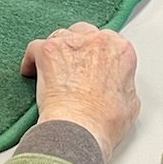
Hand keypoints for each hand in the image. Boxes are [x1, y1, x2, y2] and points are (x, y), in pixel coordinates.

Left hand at [22, 21, 138, 159]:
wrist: (80, 129)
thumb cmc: (103, 122)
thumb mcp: (130, 103)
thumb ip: (124, 84)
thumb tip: (116, 86)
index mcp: (120, 50)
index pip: (109, 42)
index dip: (98, 55)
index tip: (93, 64)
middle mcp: (97, 40)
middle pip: (84, 34)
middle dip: (79, 49)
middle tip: (74, 67)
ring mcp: (71, 43)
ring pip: (61, 37)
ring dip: (58, 52)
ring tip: (54, 70)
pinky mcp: (48, 50)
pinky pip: (35, 47)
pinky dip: (32, 59)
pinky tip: (32, 71)